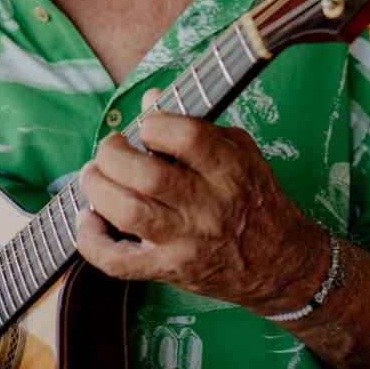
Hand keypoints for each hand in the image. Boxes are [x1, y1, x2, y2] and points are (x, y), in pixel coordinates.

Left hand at [76, 96, 325, 312]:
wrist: (280, 266)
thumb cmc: (255, 199)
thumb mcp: (240, 151)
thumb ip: (195, 123)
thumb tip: (149, 97)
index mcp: (231, 172)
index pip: (189, 138)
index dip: (156, 124)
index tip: (147, 125)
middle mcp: (210, 208)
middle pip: (148, 176)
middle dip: (114, 154)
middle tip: (110, 148)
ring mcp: (187, 243)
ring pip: (129, 212)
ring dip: (98, 188)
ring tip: (95, 175)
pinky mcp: (169, 271)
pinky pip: (119, 262)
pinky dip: (92, 240)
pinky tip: (89, 218)